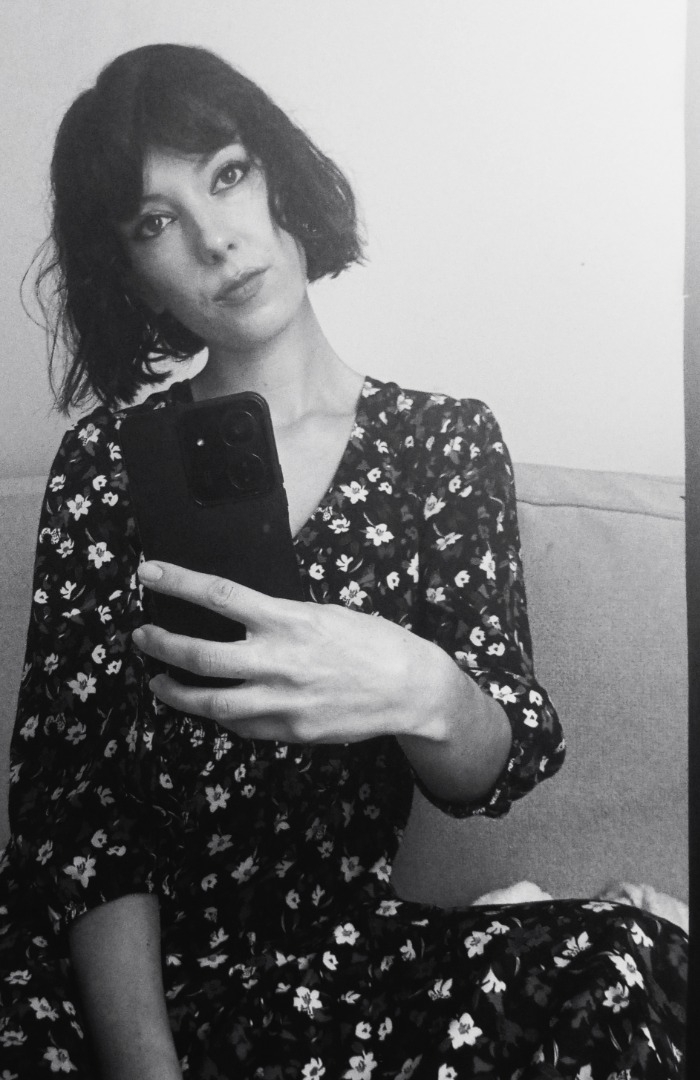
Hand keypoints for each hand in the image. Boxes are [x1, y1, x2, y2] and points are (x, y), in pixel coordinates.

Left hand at [132, 561, 449, 743]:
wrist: (410, 688)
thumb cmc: (372, 642)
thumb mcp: (324, 614)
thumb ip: (280, 619)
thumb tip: (241, 619)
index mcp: (289, 620)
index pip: (219, 595)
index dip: (178, 581)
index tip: (149, 571)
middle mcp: (279, 660)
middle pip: (200, 656)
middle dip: (162, 645)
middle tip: (143, 637)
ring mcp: (283, 701)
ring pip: (211, 703)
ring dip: (176, 692)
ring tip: (159, 682)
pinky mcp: (290, 731)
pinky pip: (241, 726)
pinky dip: (221, 715)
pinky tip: (213, 707)